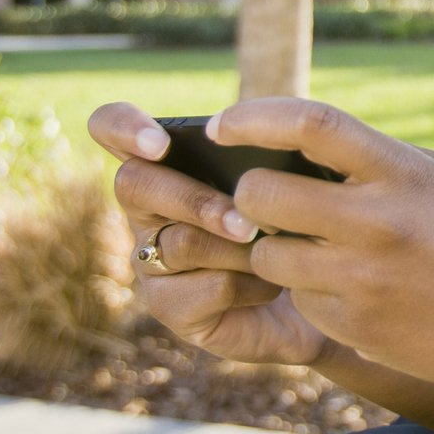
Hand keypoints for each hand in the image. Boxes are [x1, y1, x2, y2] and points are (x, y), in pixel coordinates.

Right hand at [87, 101, 326, 366]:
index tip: (158, 142)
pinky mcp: (170, 306)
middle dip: (196, 200)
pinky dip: (251, 286)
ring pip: (180, 242)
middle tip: (247, 225)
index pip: (111, 126)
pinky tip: (273, 286)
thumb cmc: (298, 216)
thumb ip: (267, 155)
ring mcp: (151, 259)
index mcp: (166, 162)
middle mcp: (148, 208)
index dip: (122, 127)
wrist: (321, 290)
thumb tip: (263, 155)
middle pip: (133, 184)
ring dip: (239, 247)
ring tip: (278, 250)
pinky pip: (205, 289)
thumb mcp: (289, 175)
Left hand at [213, 98, 433, 394]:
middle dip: (249, 194)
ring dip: (274, 250)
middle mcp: (379, 222)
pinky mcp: (353, 327)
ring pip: (267, 255)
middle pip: (261, 194)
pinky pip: (298, 299)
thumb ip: (379, 159)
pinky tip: (350, 291)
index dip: (254, 116)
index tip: (222, 123)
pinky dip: (309, 292)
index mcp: (404, 173)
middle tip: (263, 198)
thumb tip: (302, 140)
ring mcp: (362, 279)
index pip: (312, 124)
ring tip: (313, 248)